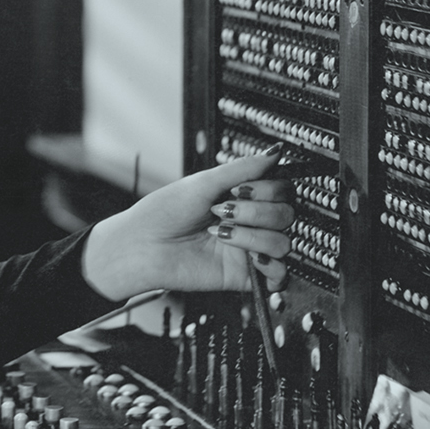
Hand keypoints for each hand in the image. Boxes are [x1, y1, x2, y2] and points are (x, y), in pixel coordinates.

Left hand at [81, 148, 295, 300]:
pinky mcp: (244, 275)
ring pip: (283, 240)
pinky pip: (279, 272)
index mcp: (241, 199)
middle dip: (255, 210)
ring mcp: (247, 249)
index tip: (238, 189)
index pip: (282, 190)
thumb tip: (276, 153)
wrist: (143, 247)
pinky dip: (270, 264)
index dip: (268, 189)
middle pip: (287, 214)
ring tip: (221, 233)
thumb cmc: (163, 214)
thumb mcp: (204, 182)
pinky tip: (248, 256)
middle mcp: (248, 223)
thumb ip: (244, 168)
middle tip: (223, 211)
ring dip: (253, 234)